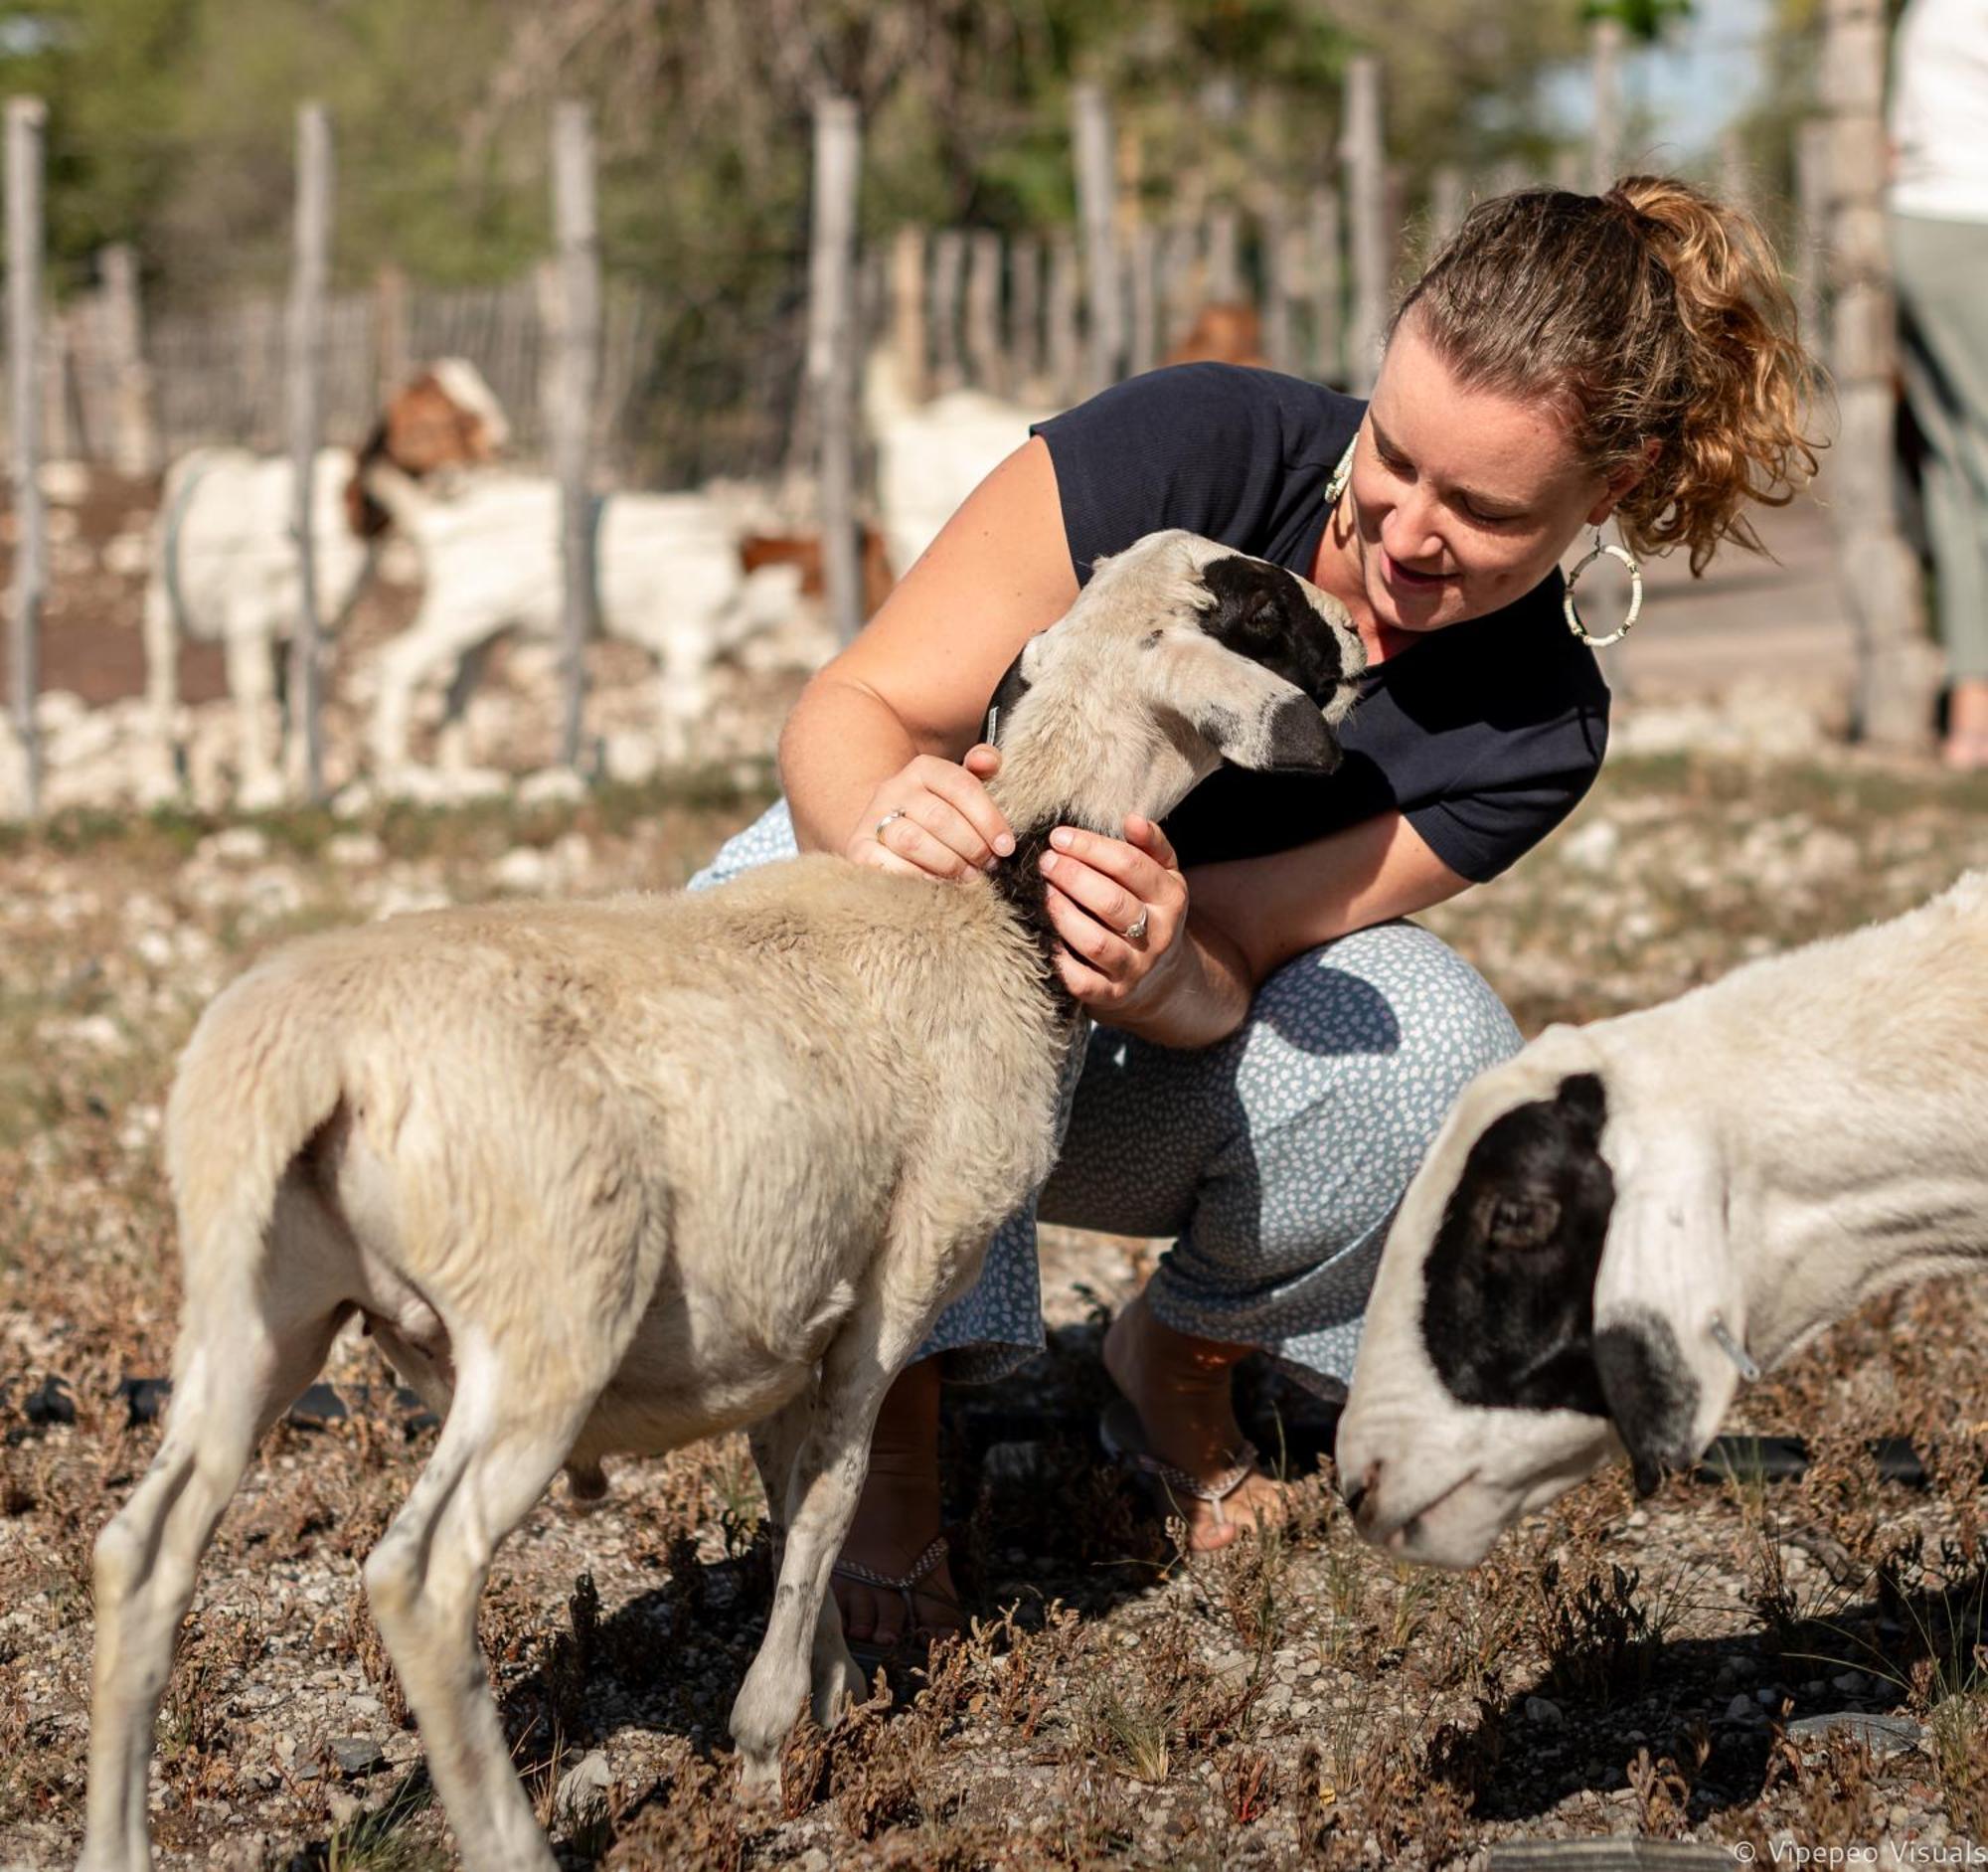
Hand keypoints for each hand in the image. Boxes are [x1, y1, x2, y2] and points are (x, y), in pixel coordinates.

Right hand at [845, 744, 1015, 881]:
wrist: (887, 834)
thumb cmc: (938, 813)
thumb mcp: (961, 788)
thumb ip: (983, 767)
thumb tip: (986, 761)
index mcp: (924, 768)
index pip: (962, 787)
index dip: (989, 820)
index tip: (1006, 847)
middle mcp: (894, 788)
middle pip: (940, 818)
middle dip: (971, 846)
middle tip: (987, 865)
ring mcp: (873, 819)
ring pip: (914, 842)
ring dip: (948, 864)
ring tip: (967, 877)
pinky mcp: (859, 849)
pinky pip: (889, 867)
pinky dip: (918, 879)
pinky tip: (937, 885)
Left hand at [1038, 815, 1189, 1014]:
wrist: (1160, 978)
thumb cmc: (1148, 911)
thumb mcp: (1162, 876)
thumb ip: (1150, 845)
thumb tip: (1132, 819)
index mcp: (1171, 897)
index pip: (1130, 865)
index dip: (1091, 848)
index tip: (1058, 836)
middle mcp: (1157, 935)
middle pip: (1112, 902)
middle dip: (1073, 877)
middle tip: (1044, 862)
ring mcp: (1134, 968)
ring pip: (1096, 942)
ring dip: (1063, 914)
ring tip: (1041, 892)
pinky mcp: (1111, 995)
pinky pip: (1080, 981)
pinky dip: (1057, 960)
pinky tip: (1040, 935)